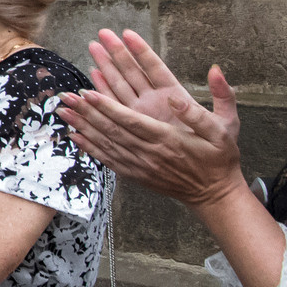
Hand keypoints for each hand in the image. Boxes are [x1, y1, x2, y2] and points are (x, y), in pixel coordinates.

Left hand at [57, 28, 245, 209]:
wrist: (215, 194)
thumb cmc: (220, 158)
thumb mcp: (225, 129)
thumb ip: (206, 108)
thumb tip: (179, 95)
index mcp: (168, 139)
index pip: (131, 120)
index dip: (107, 107)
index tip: (87, 93)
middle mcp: (150, 153)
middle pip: (111, 130)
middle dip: (87, 112)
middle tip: (65, 96)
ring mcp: (141, 166)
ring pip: (106, 144)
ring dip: (83, 127)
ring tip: (62, 112)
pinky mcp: (136, 175)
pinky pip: (108, 160)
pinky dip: (90, 148)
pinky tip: (74, 136)